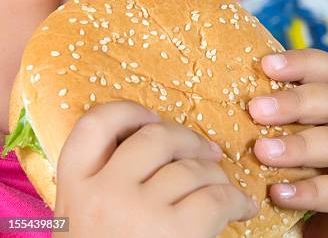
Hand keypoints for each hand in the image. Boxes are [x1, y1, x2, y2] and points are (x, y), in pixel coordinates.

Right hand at [53, 101, 256, 237]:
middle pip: (156, 136)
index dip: (129, 112)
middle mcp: (103, 192)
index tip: (152, 119)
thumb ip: (107, 182)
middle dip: (189, 139)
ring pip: (192, 168)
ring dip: (217, 176)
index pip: (94, 124)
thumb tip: (160, 142)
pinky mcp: (176, 232)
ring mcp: (138, 211)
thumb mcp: (89, 220)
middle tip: (207, 153)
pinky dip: (238, 201)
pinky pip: (217, 197)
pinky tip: (243, 209)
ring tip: (224, 190)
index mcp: (74, 188)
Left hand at [249, 49, 327, 237]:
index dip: (303, 62)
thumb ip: (279, 130)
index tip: (266, 64)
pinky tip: (280, 194)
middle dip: (296, 101)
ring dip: (300, 145)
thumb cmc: (317, 188)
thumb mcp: (297, 154)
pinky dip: (312, 190)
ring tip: (262, 152)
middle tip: (256, 109)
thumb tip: (230, 107)